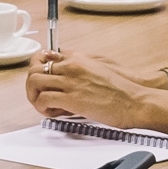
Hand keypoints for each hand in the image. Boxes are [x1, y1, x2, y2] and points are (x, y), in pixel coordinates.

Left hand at [26, 47, 155, 127]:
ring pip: (35, 82)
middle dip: (33, 84)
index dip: (39, 69)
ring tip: (44, 105)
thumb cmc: (122, 88)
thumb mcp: (100, 66)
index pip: (45, 56)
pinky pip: (43, 100)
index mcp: (78, 58)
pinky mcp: (72, 99)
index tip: (41, 80)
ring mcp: (71, 82)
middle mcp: (71, 66)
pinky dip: (42, 107)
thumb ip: (80, 63)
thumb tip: (64, 64)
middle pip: (36, 68)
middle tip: (39, 95)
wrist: (135, 101)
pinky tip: (52, 112)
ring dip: (34, 95)